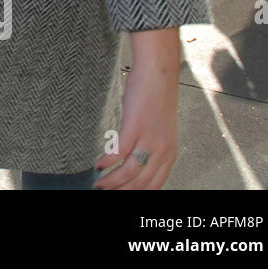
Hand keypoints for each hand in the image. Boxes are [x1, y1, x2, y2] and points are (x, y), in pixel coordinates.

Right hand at [95, 33, 178, 189]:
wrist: (158, 73)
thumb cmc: (155, 96)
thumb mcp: (158, 128)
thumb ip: (150, 146)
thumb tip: (133, 159)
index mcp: (170, 153)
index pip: (155, 185)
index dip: (137, 195)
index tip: (121, 195)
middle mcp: (163, 150)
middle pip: (140, 183)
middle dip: (121, 192)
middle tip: (105, 193)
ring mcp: (149, 140)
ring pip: (129, 173)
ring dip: (111, 182)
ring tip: (98, 185)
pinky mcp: (135, 127)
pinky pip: (119, 153)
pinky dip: (106, 162)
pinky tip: (98, 165)